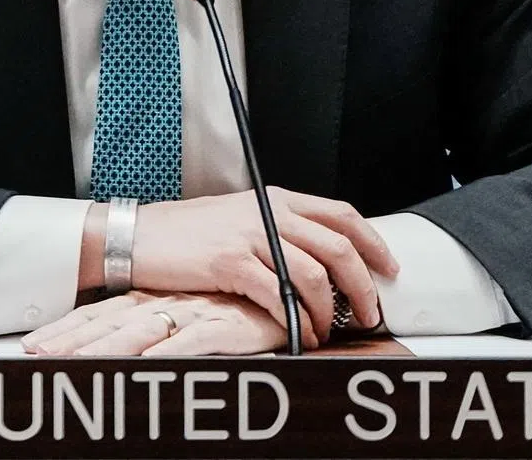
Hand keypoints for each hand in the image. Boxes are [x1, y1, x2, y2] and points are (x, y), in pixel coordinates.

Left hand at [23, 290, 292, 356]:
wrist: (283, 277)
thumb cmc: (238, 297)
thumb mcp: (196, 306)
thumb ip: (167, 321)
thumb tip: (135, 341)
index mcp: (157, 295)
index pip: (104, 312)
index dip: (69, 328)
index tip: (33, 345)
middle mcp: (168, 302)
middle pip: (111, 323)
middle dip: (71, 341)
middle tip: (34, 356)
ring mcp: (193, 311)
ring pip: (140, 332)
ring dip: (104, 349)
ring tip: (68, 364)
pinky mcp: (223, 323)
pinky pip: (191, 341)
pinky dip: (168, 352)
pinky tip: (144, 364)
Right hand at [131, 189, 396, 342]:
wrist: (142, 235)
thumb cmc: (190, 232)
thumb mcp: (242, 217)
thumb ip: (279, 230)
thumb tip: (319, 261)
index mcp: (277, 198)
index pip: (341, 214)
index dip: (372, 242)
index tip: (388, 268)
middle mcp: (270, 212)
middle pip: (338, 248)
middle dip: (362, 287)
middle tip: (368, 314)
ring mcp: (251, 236)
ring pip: (314, 275)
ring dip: (329, 312)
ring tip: (327, 331)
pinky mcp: (231, 262)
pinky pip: (279, 295)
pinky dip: (297, 321)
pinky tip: (299, 334)